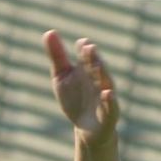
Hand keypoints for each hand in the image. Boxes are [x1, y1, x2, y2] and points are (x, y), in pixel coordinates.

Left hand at [42, 29, 118, 146]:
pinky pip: (111, 106)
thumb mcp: (62, 77)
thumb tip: (49, 32)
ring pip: (105, 83)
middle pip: (96, 68)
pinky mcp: (109, 113)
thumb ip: (57, 56)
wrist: (87, 128)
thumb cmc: (75, 99)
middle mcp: (98, 80)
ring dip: (102, 73)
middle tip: (88, 47)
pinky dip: (110, 99)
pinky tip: (107, 93)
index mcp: (88, 71)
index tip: (80, 43)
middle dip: (92, 58)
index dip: (83, 50)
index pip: (86, 58)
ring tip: (97, 63)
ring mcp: (105, 96)